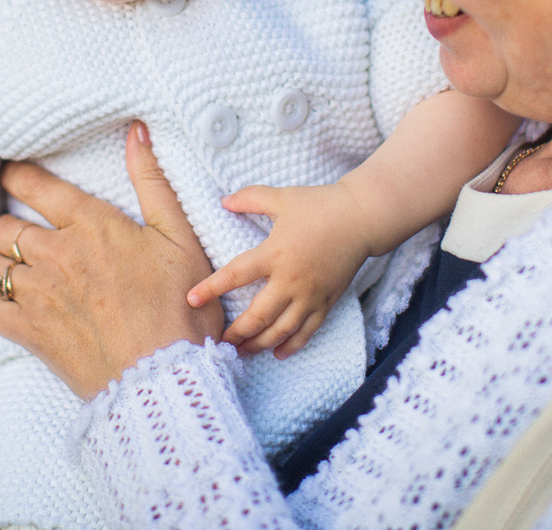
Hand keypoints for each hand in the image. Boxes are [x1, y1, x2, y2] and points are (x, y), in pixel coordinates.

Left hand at [0, 121, 223, 399]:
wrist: (165, 375)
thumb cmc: (180, 306)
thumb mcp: (178, 237)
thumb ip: (151, 182)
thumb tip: (136, 132)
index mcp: (90, 224)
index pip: (33, 185)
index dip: (16, 175)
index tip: (13, 176)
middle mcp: (56, 254)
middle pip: (3, 226)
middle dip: (9, 226)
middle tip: (23, 233)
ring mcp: (38, 295)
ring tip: (16, 268)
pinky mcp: (30, 333)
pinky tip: (8, 302)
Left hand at [186, 182, 370, 358]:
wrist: (361, 218)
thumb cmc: (319, 205)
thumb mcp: (281, 197)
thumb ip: (250, 198)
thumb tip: (223, 201)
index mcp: (274, 253)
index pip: (236, 275)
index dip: (211, 288)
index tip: (191, 300)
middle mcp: (290, 279)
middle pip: (258, 316)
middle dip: (237, 333)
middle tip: (220, 342)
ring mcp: (310, 294)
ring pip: (281, 330)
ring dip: (260, 344)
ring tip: (242, 353)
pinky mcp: (327, 301)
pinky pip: (308, 330)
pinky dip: (293, 345)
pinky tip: (278, 354)